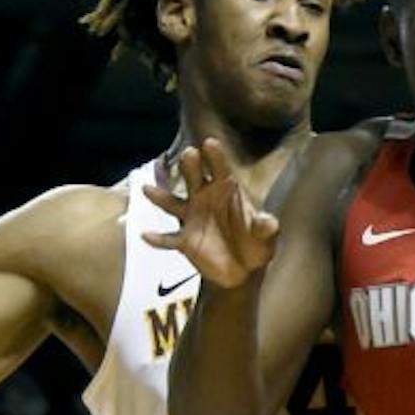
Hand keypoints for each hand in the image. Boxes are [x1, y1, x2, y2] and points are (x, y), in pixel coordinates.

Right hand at [143, 139, 278, 287]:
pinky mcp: (184, 240)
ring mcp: (192, 218)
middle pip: (194, 177)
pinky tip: (146, 235)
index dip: (216, 157)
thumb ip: (265, 228)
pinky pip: (168, 239)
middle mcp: (205, 198)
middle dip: (190, 166)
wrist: (243, 270)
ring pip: (173, 203)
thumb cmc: (255, 244)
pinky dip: (158, 238)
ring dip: (161, 197)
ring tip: (148, 190)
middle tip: (189, 154)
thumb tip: (269, 223)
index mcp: (227, 190)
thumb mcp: (266, 237)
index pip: (221, 169)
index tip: (210, 144)